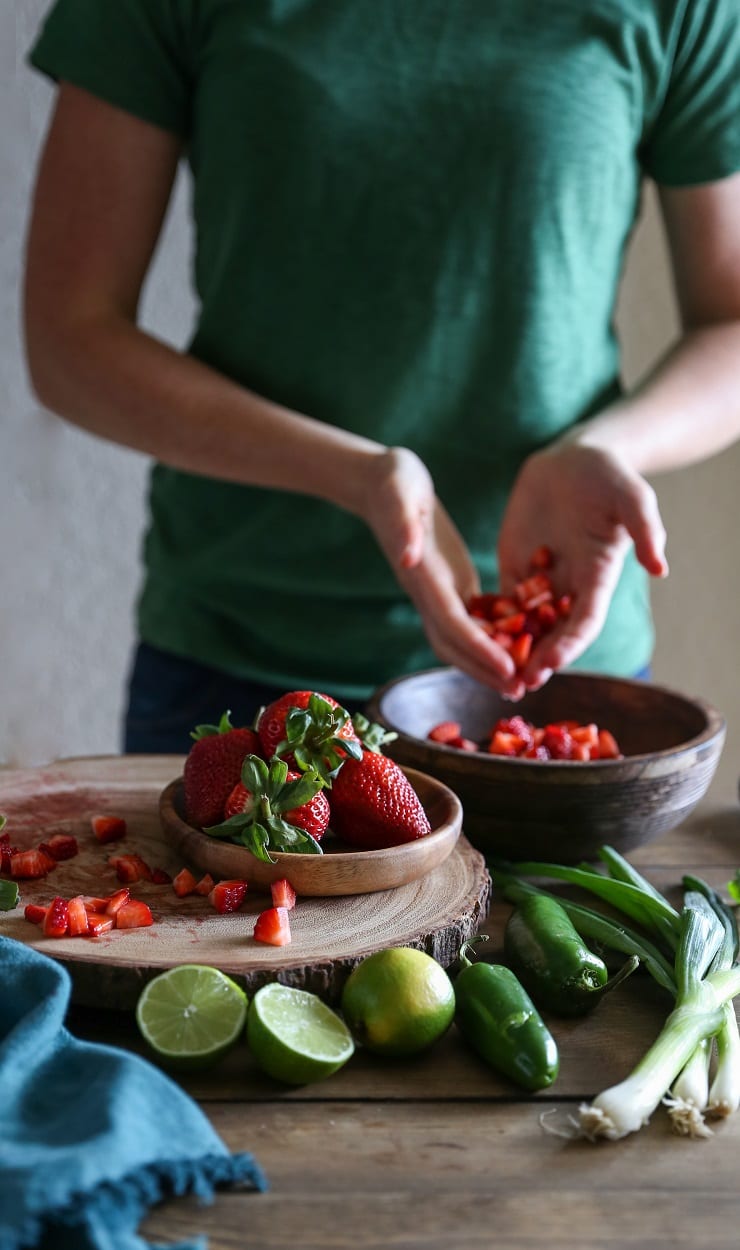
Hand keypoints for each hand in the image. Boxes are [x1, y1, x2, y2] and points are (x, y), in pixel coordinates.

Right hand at [360, 448, 517, 686]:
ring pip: (461, 640)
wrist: (381, 483)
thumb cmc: (393, 483)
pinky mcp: (449, 584)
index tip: (507, 669)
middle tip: (518, 691)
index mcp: (421, 576)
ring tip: (519, 683)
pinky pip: (469, 621)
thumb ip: (402, 526)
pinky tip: (517, 648)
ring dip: (487, 664)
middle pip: (454, 645)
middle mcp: (428, 592)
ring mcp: (437, 591)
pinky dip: (490, 640)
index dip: (479, 649)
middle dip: (484, 670)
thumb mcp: (398, 495)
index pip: (451, 622)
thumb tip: (407, 556)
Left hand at [496, 439, 667, 697]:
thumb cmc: (608, 475)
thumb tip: (660, 567)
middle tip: (518, 684)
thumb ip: (646, 529)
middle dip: (538, 660)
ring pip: (524, 626)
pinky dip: (488, 623)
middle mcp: (569, 586)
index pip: (585, 621)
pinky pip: (500, 603)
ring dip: (510, 650)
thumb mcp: (632, 495)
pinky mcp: (514, 568)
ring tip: (490, 672)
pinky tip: (466, 640)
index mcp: (598, 576)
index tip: (553, 662)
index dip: (570, 644)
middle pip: (554, 634)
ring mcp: (540, 580)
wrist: (573, 458)